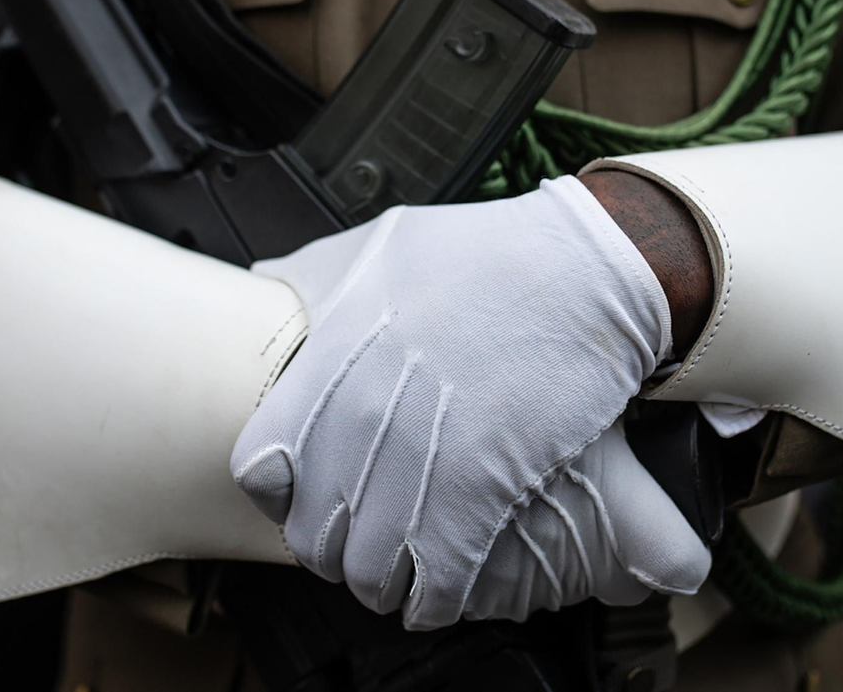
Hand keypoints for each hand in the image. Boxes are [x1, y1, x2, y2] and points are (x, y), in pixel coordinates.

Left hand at [231, 176, 672, 630]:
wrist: (584, 273)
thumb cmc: (491, 253)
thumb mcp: (382, 243)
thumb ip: (319, 276)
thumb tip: (271, 283)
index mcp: (332, 361)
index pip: (258, 465)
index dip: (279, 490)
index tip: (300, 490)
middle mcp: (363, 418)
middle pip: (311, 530)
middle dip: (330, 547)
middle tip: (355, 540)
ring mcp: (418, 460)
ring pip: (368, 569)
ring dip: (381, 582)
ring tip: (399, 574)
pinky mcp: (479, 493)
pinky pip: (434, 582)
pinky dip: (433, 600)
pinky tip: (441, 592)